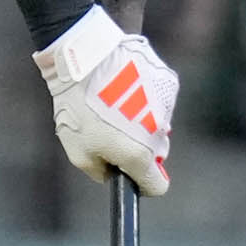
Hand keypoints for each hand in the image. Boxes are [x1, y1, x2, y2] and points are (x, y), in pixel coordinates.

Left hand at [36, 5, 175, 195]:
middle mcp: (160, 133)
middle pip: (157, 153)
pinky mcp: (168, 83)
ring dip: (143, 121)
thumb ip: (100, 171)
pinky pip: (160, 100)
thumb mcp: (77, 150)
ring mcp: (166, 106)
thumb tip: (111, 175)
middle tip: (113, 131)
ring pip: (158, 125)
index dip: (143, 183)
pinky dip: (146, 97)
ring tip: (115, 103)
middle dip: (139, 148)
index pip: (158, 185)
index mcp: (139, 155)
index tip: (131, 173)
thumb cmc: (79, 107)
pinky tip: (125, 86)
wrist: (87, 59)